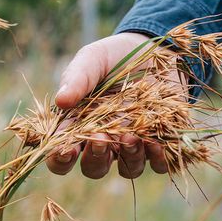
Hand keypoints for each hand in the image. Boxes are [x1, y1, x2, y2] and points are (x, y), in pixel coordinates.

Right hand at [46, 32, 170, 178]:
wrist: (158, 51)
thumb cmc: (116, 57)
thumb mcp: (93, 60)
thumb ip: (77, 79)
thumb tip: (60, 101)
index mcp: (80, 126)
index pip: (62, 156)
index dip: (61, 159)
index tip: (67, 149)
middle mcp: (106, 142)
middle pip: (94, 168)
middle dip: (96, 158)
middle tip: (100, 138)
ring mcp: (134, 146)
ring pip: (128, 169)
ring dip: (128, 158)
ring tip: (131, 137)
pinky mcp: (161, 143)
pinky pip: (159, 164)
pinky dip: (158, 158)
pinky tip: (158, 142)